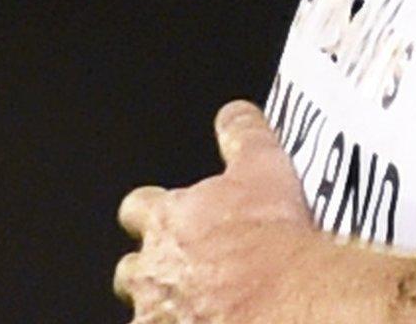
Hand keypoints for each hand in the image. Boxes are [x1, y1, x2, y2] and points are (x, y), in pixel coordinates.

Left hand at [115, 101, 318, 322]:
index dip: (154, 212)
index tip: (171, 215)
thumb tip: (235, 112)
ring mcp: (158, 314)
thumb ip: (242, 135)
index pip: (140, 208)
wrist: (284, 296)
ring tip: (201, 308)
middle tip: (187, 272)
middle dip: (152, 270)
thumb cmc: (270, 234)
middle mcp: (153, 268)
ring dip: (166, 309)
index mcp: (169, 218)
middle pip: (132, 269)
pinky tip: (215, 319)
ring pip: (147, 312)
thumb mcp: (263, 167)